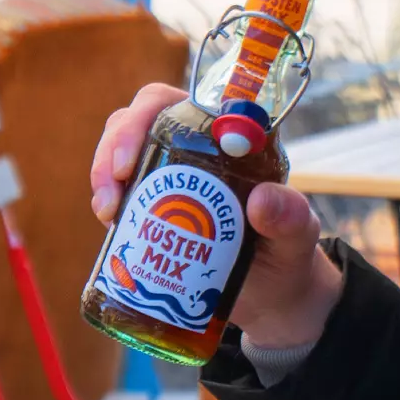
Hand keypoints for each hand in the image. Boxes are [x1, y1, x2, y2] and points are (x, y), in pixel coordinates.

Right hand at [90, 84, 342, 349]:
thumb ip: (291, 217)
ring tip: (107, 213)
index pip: (177, 104)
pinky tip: (111, 227)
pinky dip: (106, 203)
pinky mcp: (148, 205)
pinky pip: (116, 190)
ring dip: (102, 177)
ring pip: (118, 153)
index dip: (144, 117)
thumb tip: (262, 200)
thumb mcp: (297, 237)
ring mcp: (165, 175)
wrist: (270, 296)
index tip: (131, 160)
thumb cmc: (287, 256)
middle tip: (111, 193)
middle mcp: (191, 147)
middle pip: (136, 121)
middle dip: (113, 149)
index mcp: (226, 137)